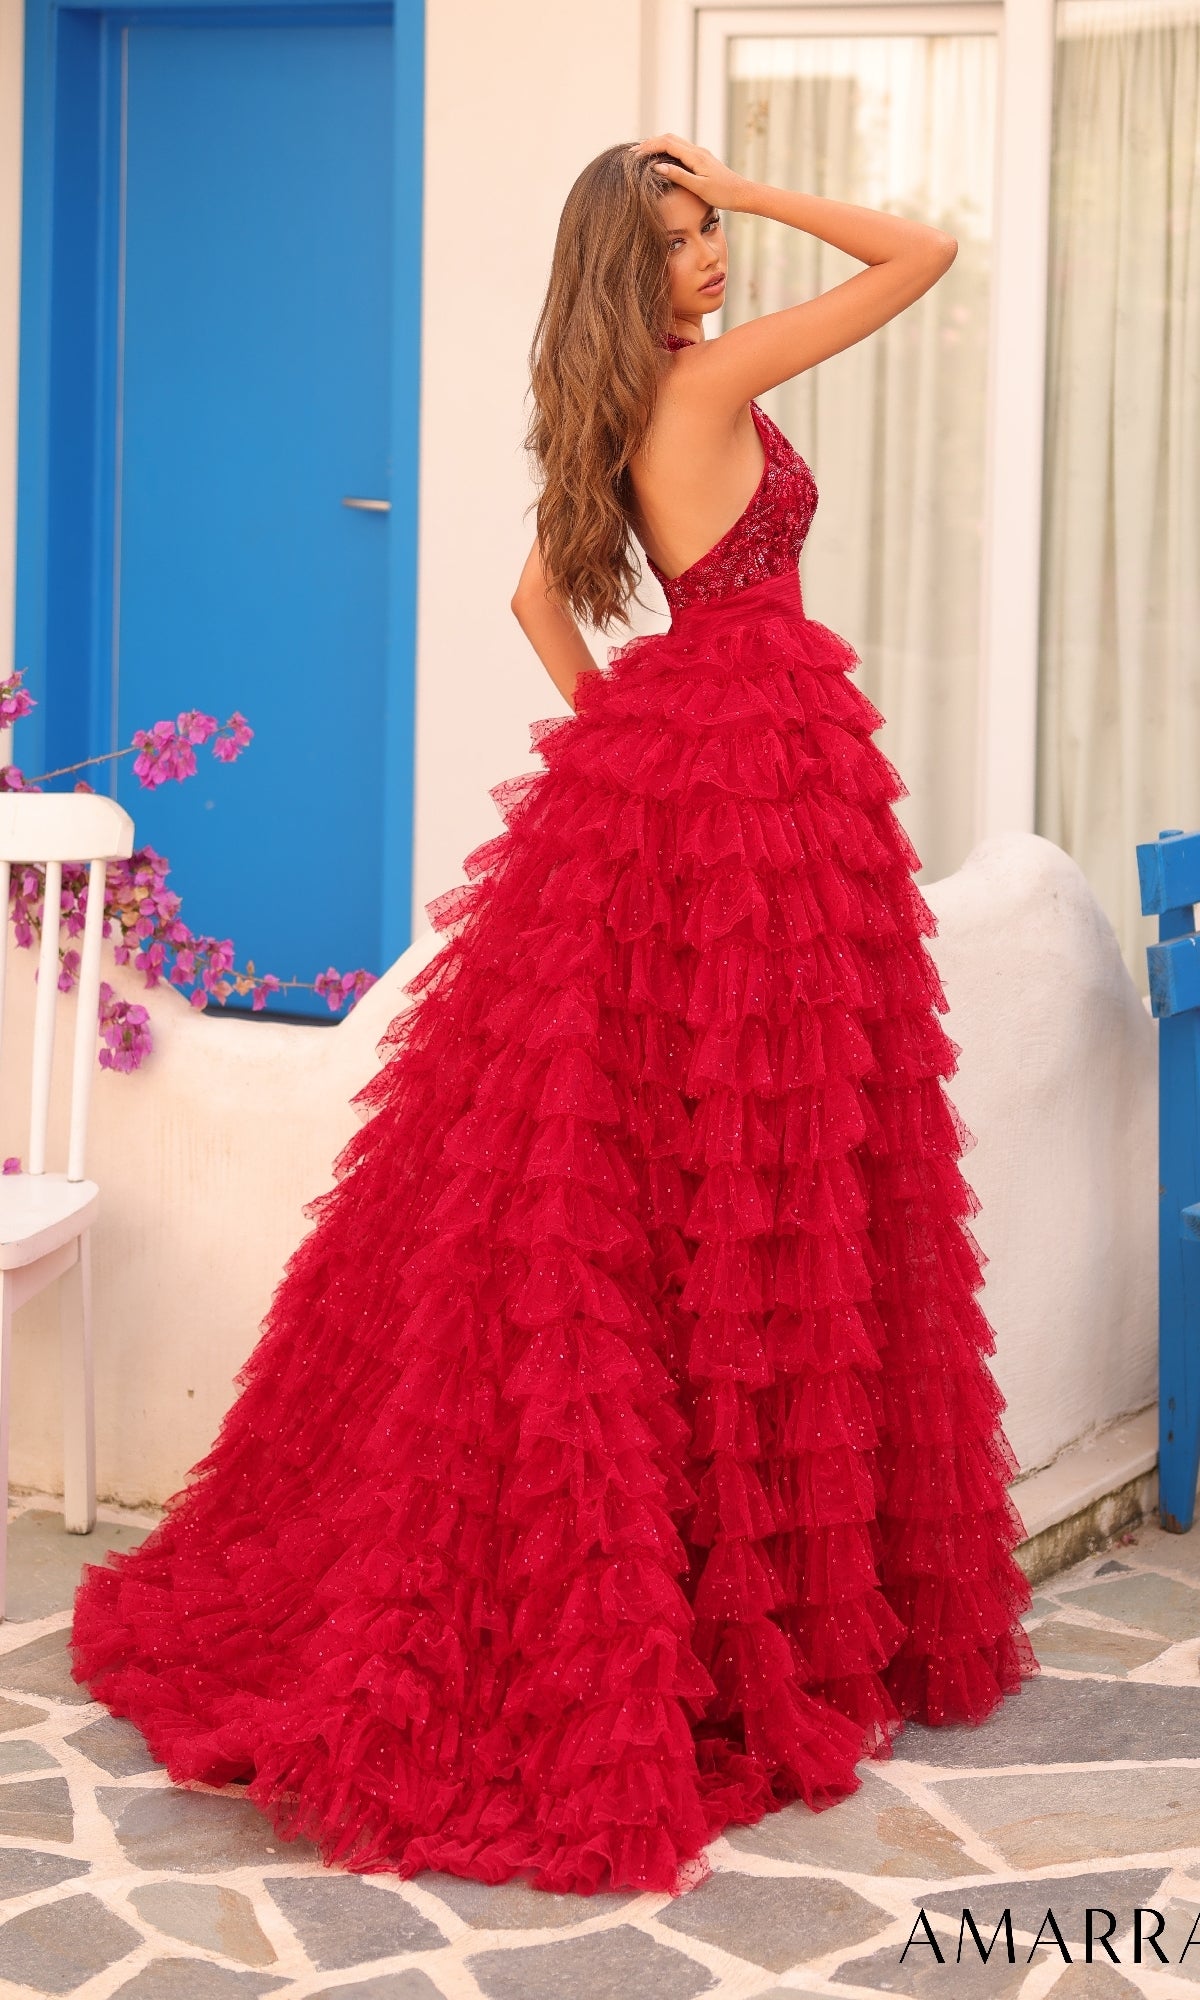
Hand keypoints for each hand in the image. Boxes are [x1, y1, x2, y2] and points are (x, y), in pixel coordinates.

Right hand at [630, 135, 754, 213]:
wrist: (742, 194)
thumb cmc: (723, 194)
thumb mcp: (699, 187)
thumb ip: (678, 176)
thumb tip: (657, 167)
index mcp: (695, 156)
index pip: (667, 144)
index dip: (648, 147)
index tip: (634, 155)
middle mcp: (697, 150)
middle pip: (669, 138)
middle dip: (650, 143)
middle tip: (633, 153)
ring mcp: (699, 153)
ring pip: (674, 142)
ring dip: (657, 145)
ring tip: (642, 154)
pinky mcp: (701, 159)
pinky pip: (680, 149)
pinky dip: (666, 150)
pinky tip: (660, 159)